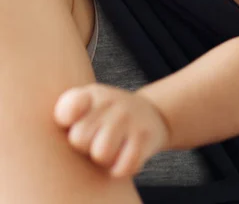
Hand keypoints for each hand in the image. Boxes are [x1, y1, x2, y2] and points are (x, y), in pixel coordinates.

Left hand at [54, 84, 168, 177]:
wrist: (148, 113)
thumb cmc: (105, 117)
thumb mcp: (85, 105)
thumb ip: (67, 111)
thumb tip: (74, 133)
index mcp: (91, 94)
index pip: (68, 108)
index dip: (67, 119)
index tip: (73, 122)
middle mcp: (111, 100)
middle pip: (79, 140)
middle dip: (85, 146)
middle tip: (96, 138)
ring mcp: (129, 117)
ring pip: (101, 154)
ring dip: (104, 159)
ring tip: (110, 147)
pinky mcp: (145, 137)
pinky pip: (123, 167)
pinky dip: (121, 168)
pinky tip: (124, 155)